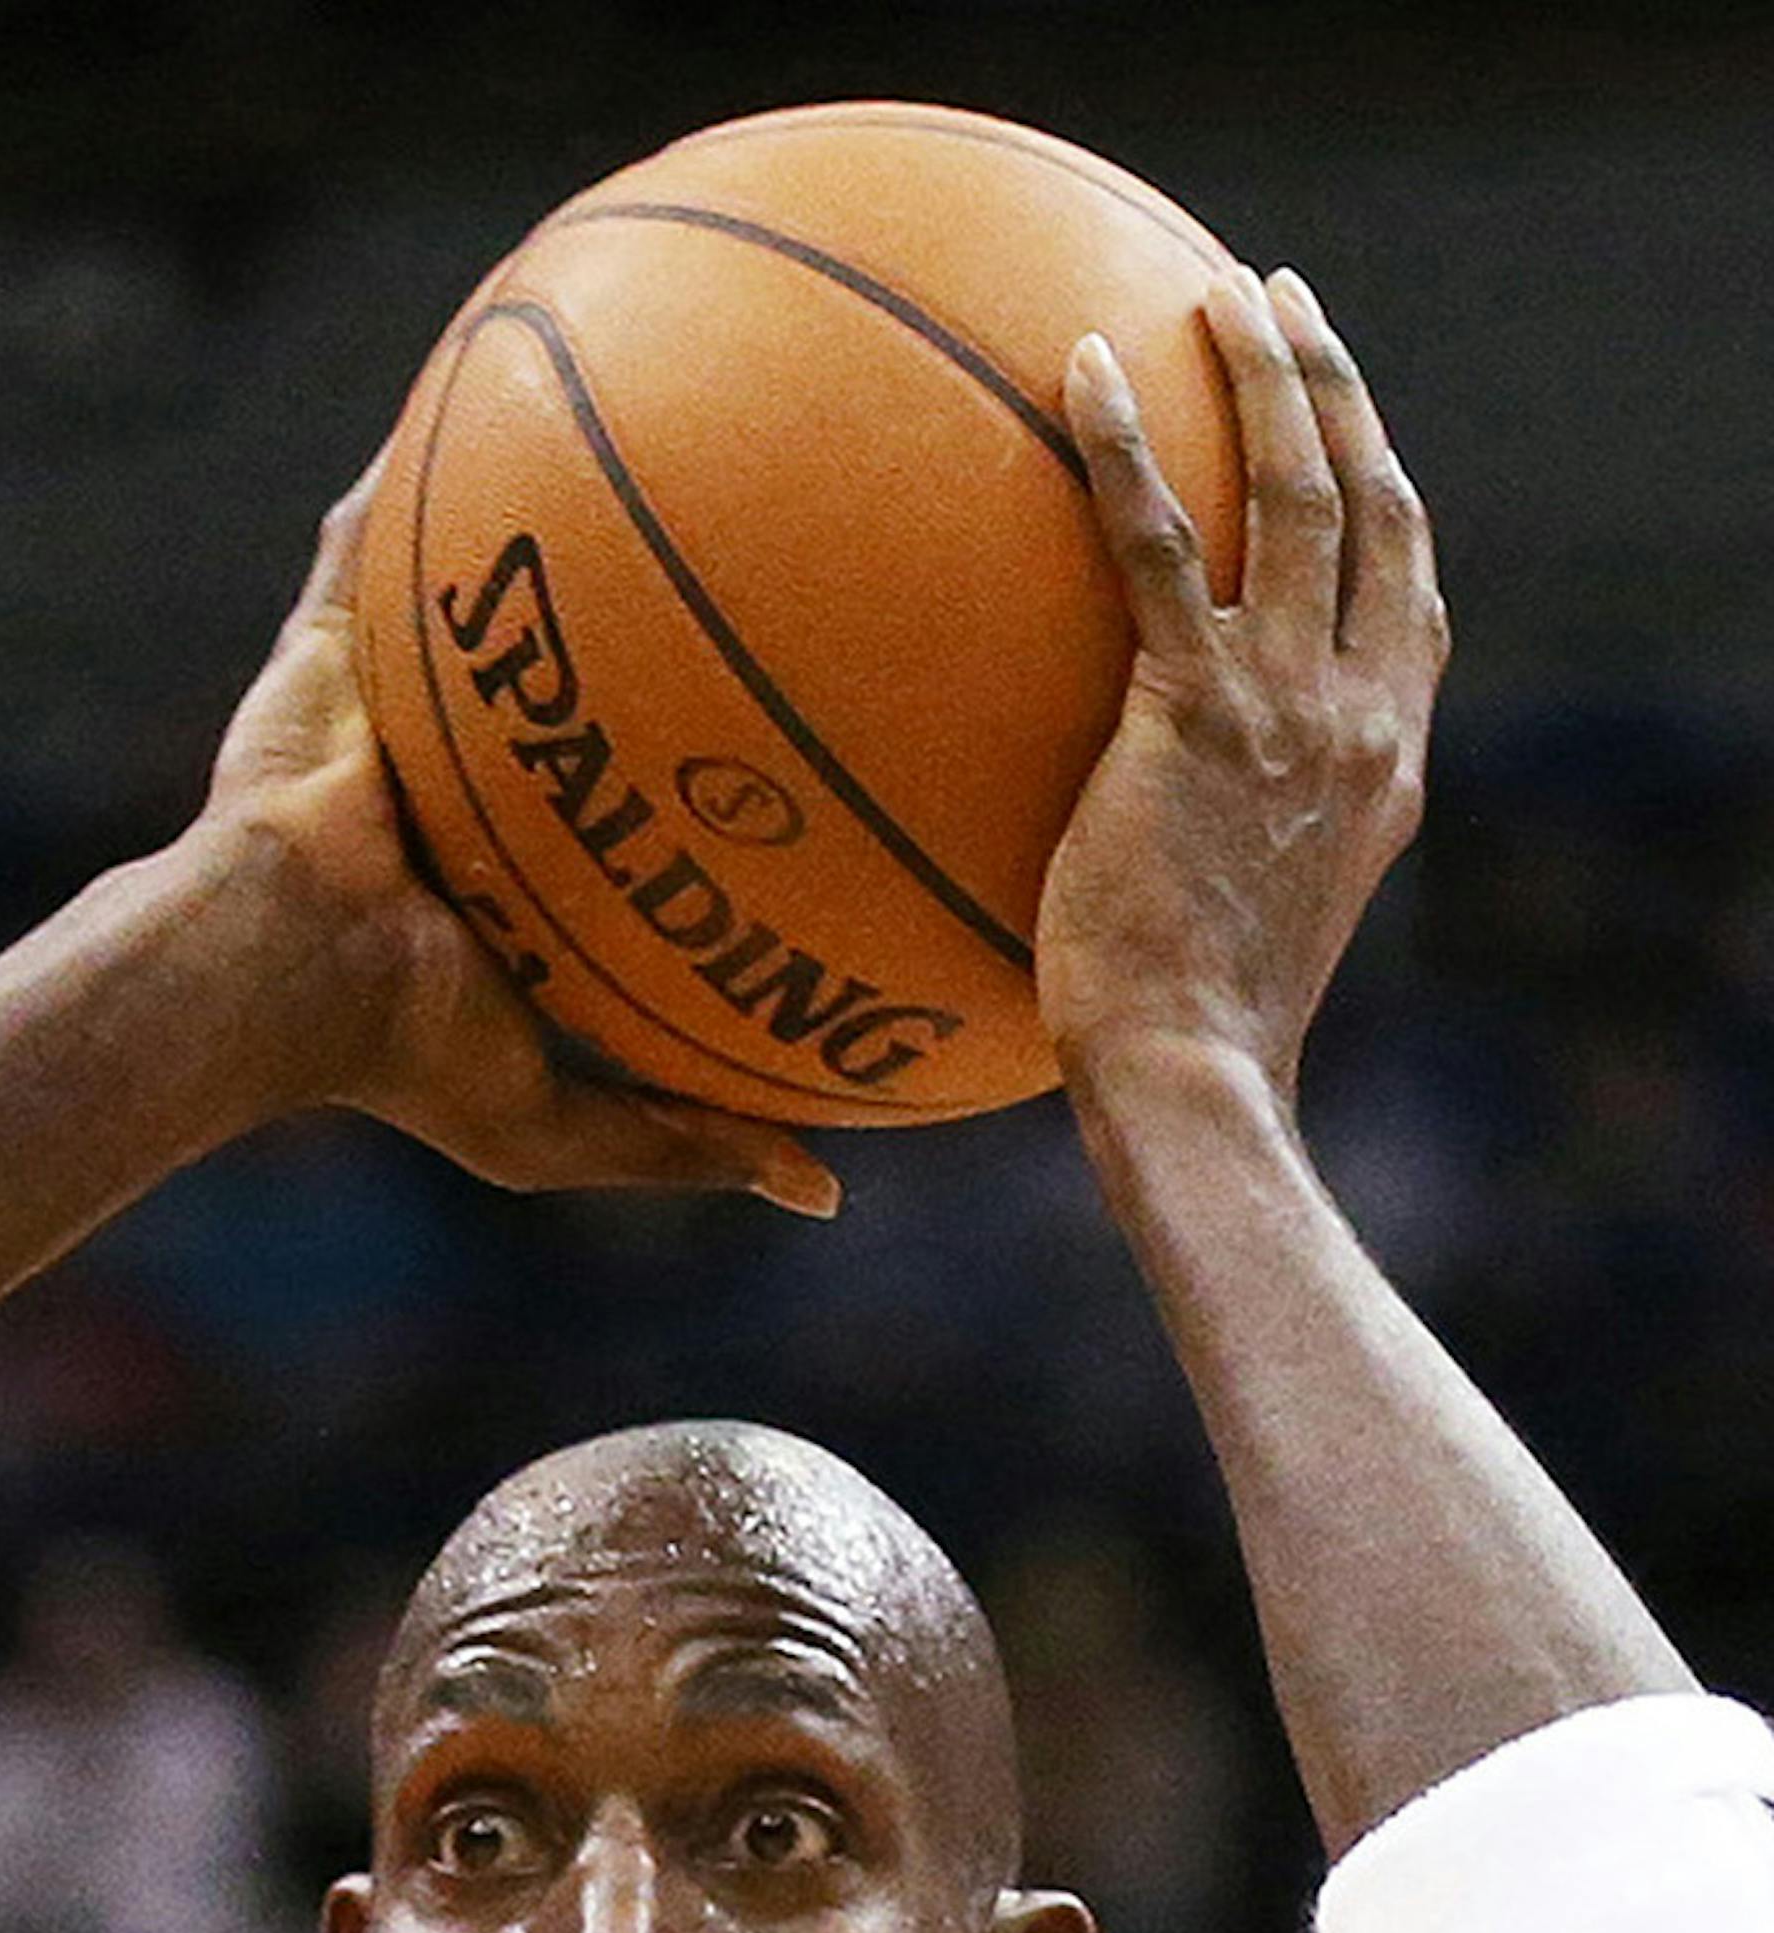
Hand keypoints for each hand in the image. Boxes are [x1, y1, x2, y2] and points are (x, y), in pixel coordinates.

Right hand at [195, 466, 838, 1212]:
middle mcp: (473, 767)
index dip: (710, 756)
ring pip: (485, 582)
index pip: (631, 795)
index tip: (811, 724)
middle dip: (662, 609)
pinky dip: (432, 448)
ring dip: (545, 503)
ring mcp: (399, 696)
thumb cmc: (399, 1053)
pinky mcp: (334, 638)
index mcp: (529, 864)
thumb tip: (822, 1192)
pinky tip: (495, 359)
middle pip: (585, 670)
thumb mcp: (567, 1123)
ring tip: (653, 408)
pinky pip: (383, 523)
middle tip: (780, 540)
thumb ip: (687, 1141)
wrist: (273, 971)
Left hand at [1036, 268, 1448, 1101]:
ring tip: (1215, 296)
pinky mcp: (1196, 709)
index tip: (1348, 422)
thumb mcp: (1257, 914)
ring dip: (1263, 373)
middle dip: (1331, 386)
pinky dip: (1126, 443)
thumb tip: (1176, 815)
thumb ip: (1247, 833)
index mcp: (1386, 760)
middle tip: (1276, 303)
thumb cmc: (1191, 1028)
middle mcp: (1360, 713)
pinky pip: (1156, 540)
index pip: (1409, 594)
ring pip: (1296, 490)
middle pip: (1373, 503)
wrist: (1191, 1071)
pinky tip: (1087, 369)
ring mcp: (1289, 704)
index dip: (1384, 488)